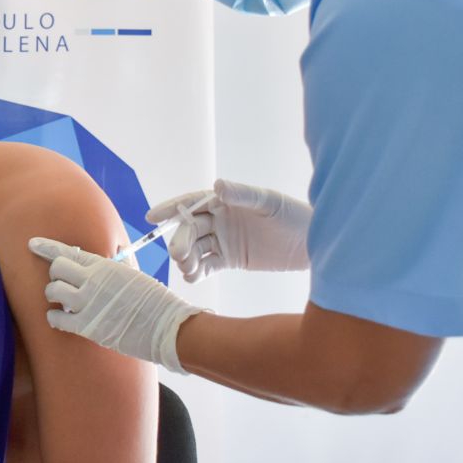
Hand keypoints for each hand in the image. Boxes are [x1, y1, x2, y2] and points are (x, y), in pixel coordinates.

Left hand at [29, 238, 202, 372]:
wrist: (165, 325)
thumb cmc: (152, 300)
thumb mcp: (131, 274)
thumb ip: (111, 268)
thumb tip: (98, 263)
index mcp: (104, 265)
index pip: (68, 251)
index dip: (46, 247)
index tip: (32, 244)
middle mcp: (92, 280)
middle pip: (56, 269)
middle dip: (57, 276)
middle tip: (64, 284)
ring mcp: (87, 303)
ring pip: (52, 291)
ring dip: (54, 295)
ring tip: (64, 301)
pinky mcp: (86, 325)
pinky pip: (56, 318)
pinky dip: (54, 318)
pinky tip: (59, 318)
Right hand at [146, 179, 310, 280]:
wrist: (311, 243)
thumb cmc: (292, 215)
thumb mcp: (268, 202)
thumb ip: (242, 195)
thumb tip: (217, 186)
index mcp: (224, 202)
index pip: (191, 204)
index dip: (171, 209)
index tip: (152, 217)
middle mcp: (218, 220)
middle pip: (189, 229)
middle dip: (180, 240)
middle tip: (180, 254)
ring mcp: (223, 241)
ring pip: (194, 249)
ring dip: (186, 259)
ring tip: (189, 268)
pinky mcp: (230, 260)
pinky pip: (206, 266)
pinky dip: (196, 272)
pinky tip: (194, 276)